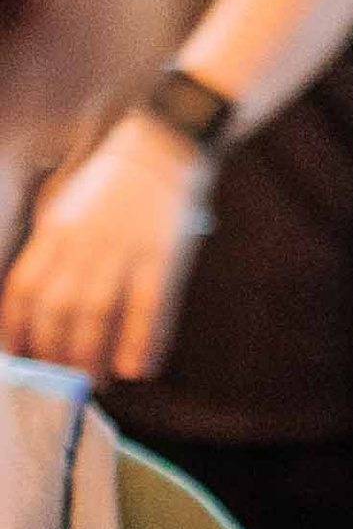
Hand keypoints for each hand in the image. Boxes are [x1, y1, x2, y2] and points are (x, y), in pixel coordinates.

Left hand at [0, 114, 212, 380]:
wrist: (162, 146)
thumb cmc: (110, 180)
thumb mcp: (63, 204)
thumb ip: (47, 245)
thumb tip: (32, 294)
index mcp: (56, 228)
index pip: (24, 288)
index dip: (14, 328)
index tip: (15, 355)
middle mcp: (84, 242)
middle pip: (57, 308)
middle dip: (52, 352)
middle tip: (59, 380)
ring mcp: (123, 249)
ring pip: (96, 313)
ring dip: (90, 355)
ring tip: (92, 382)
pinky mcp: (162, 256)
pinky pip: (147, 307)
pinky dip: (138, 341)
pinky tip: (133, 369)